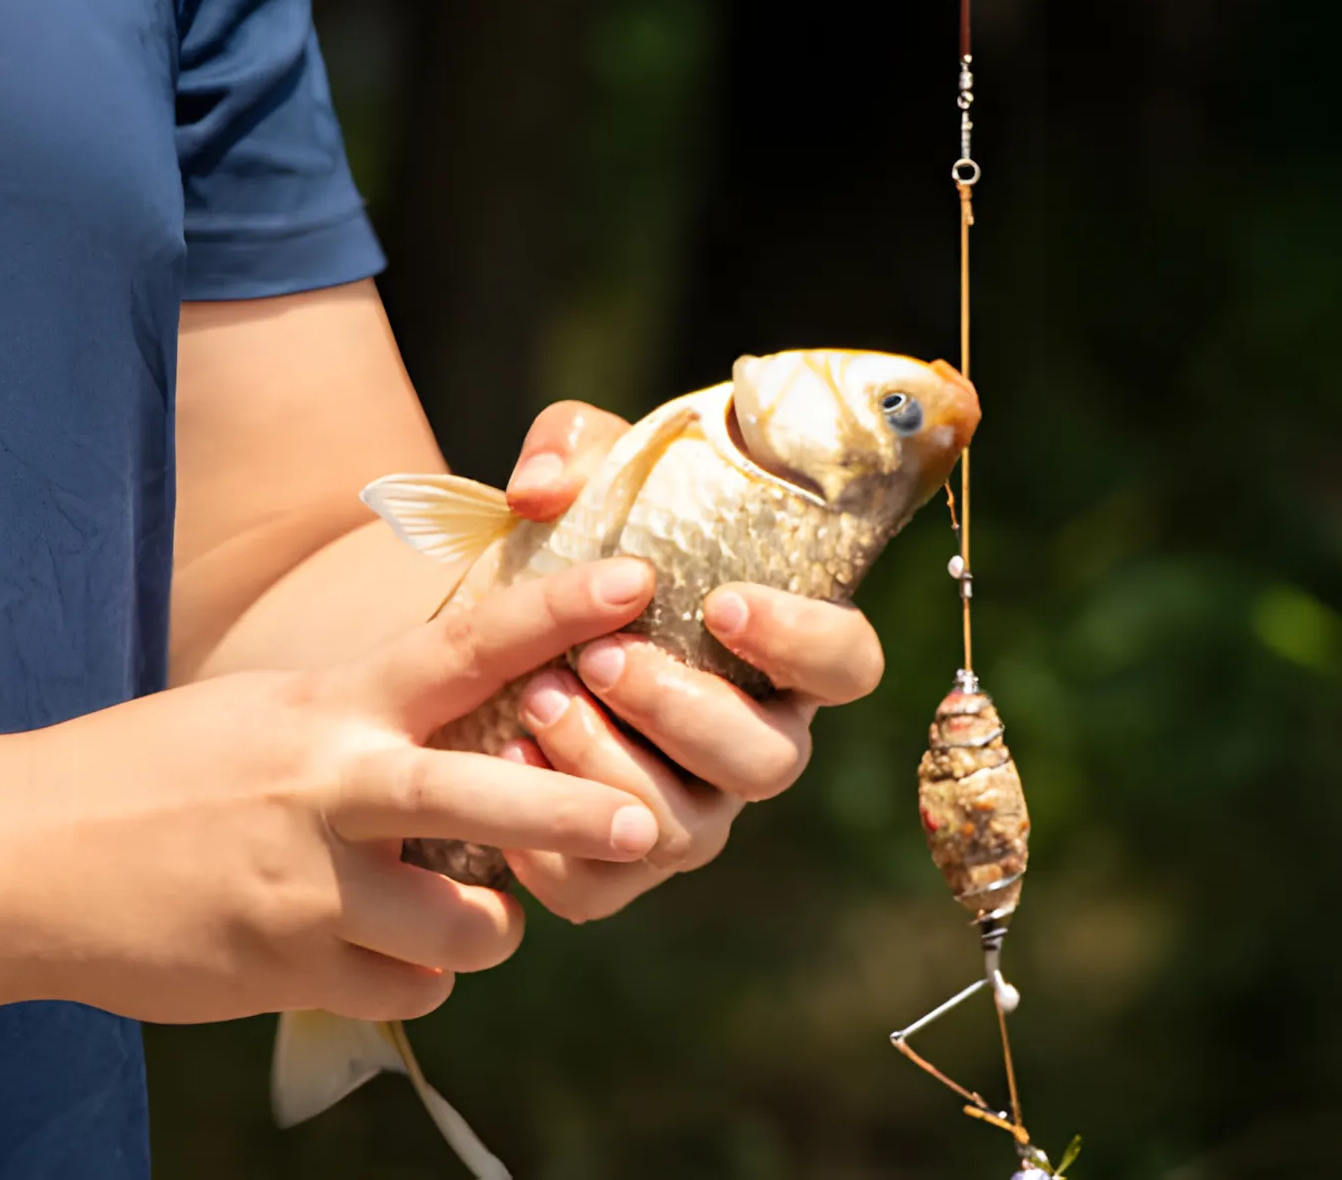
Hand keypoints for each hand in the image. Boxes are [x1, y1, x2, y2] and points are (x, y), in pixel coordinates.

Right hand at [0, 560, 662, 1026]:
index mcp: (333, 709)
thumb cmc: (160, 769)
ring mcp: (308, 889)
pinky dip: (417, 976)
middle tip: (639, 825)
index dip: (554, 612)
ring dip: (489, 928)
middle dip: (569, 815)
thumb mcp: (271, 710)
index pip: (462, 646)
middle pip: (480, 801)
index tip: (636, 584)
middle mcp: (330, 791)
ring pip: (466, 930)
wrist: (21, 859)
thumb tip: (479, 727)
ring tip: (463, 911)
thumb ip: (372, 719)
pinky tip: (380, 951)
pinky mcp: (286, 970)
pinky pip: (411, 991)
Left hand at [494, 402, 886, 923]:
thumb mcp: (582, 479)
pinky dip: (553, 850)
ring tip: (537, 700)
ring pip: (690, 832)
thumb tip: (540, 489)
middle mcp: (753, 744)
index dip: (804, 642)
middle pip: (771, 762)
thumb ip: (574, 451)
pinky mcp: (617, 869)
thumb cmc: (574, 553)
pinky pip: (602, 890)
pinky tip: (505, 770)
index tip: (725, 602)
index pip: (847, 664)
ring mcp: (693, 813)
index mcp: (778, 656)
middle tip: (603, 657)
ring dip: (612, 768)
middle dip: (685, 711)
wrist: (494, 639)